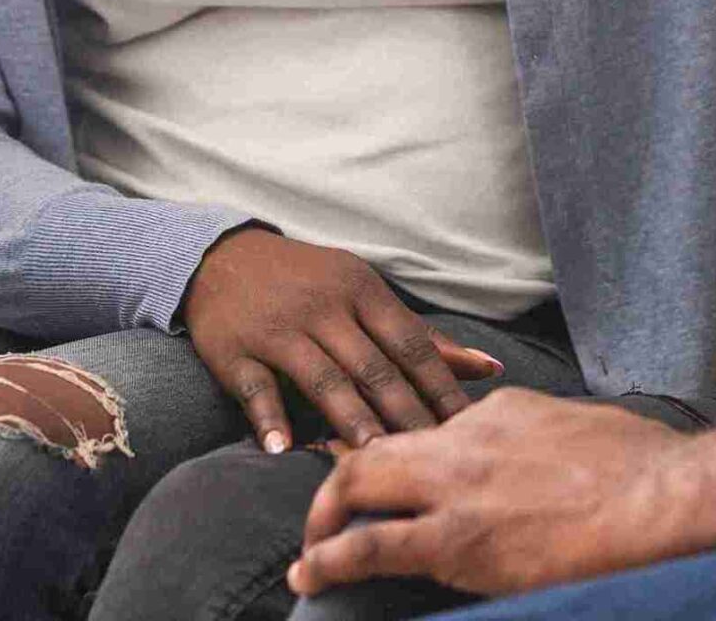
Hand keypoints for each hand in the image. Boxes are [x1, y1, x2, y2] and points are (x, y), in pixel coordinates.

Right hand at [182, 228, 504, 453]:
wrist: (225, 257)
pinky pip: (255, 387)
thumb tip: (489, 368)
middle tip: (432, 457)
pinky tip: (282, 449)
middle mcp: (323, 308)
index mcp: (361, 291)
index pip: (411, 344)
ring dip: (348, 418)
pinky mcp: (234, 350)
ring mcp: (278, 329)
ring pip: (320, 378)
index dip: (440, 387)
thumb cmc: (310, 283)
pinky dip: (268, 417)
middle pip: (372, 367)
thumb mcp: (365, 294)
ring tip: (371, 458)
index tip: (466, 428)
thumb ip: (422, 336)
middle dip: (405, 414)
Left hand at [289, 388, 698, 598]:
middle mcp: (463, 438)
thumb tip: (529, 455)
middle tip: (323, 514)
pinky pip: (372, 546)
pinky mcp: (458, 540)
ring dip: (324, 519)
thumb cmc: (641, 468)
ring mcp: (456, 486)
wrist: (662, 497)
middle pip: (373, 447)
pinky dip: (331, 559)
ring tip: (309, 553)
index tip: (370, 473)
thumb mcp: (577, 428)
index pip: (422, 426)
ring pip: (359, 485)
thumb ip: (538, 437)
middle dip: (336, 480)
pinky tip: (311, 575)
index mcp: (496, 411)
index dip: (389, 453)